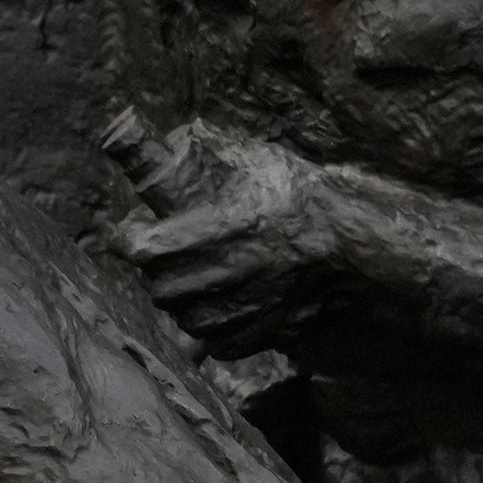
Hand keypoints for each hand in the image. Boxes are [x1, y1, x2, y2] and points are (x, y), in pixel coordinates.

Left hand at [105, 117, 341, 348]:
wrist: (354, 243)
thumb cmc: (302, 197)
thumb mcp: (255, 162)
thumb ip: (209, 154)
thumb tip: (171, 137)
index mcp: (207, 233)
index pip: (136, 247)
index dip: (129, 237)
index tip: (136, 229)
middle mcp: (216, 278)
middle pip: (157, 287)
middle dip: (158, 271)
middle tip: (169, 255)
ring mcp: (237, 312)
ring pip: (184, 319)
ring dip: (183, 302)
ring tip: (197, 282)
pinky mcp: (257, 335)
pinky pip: (216, 345)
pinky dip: (214, 331)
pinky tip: (225, 308)